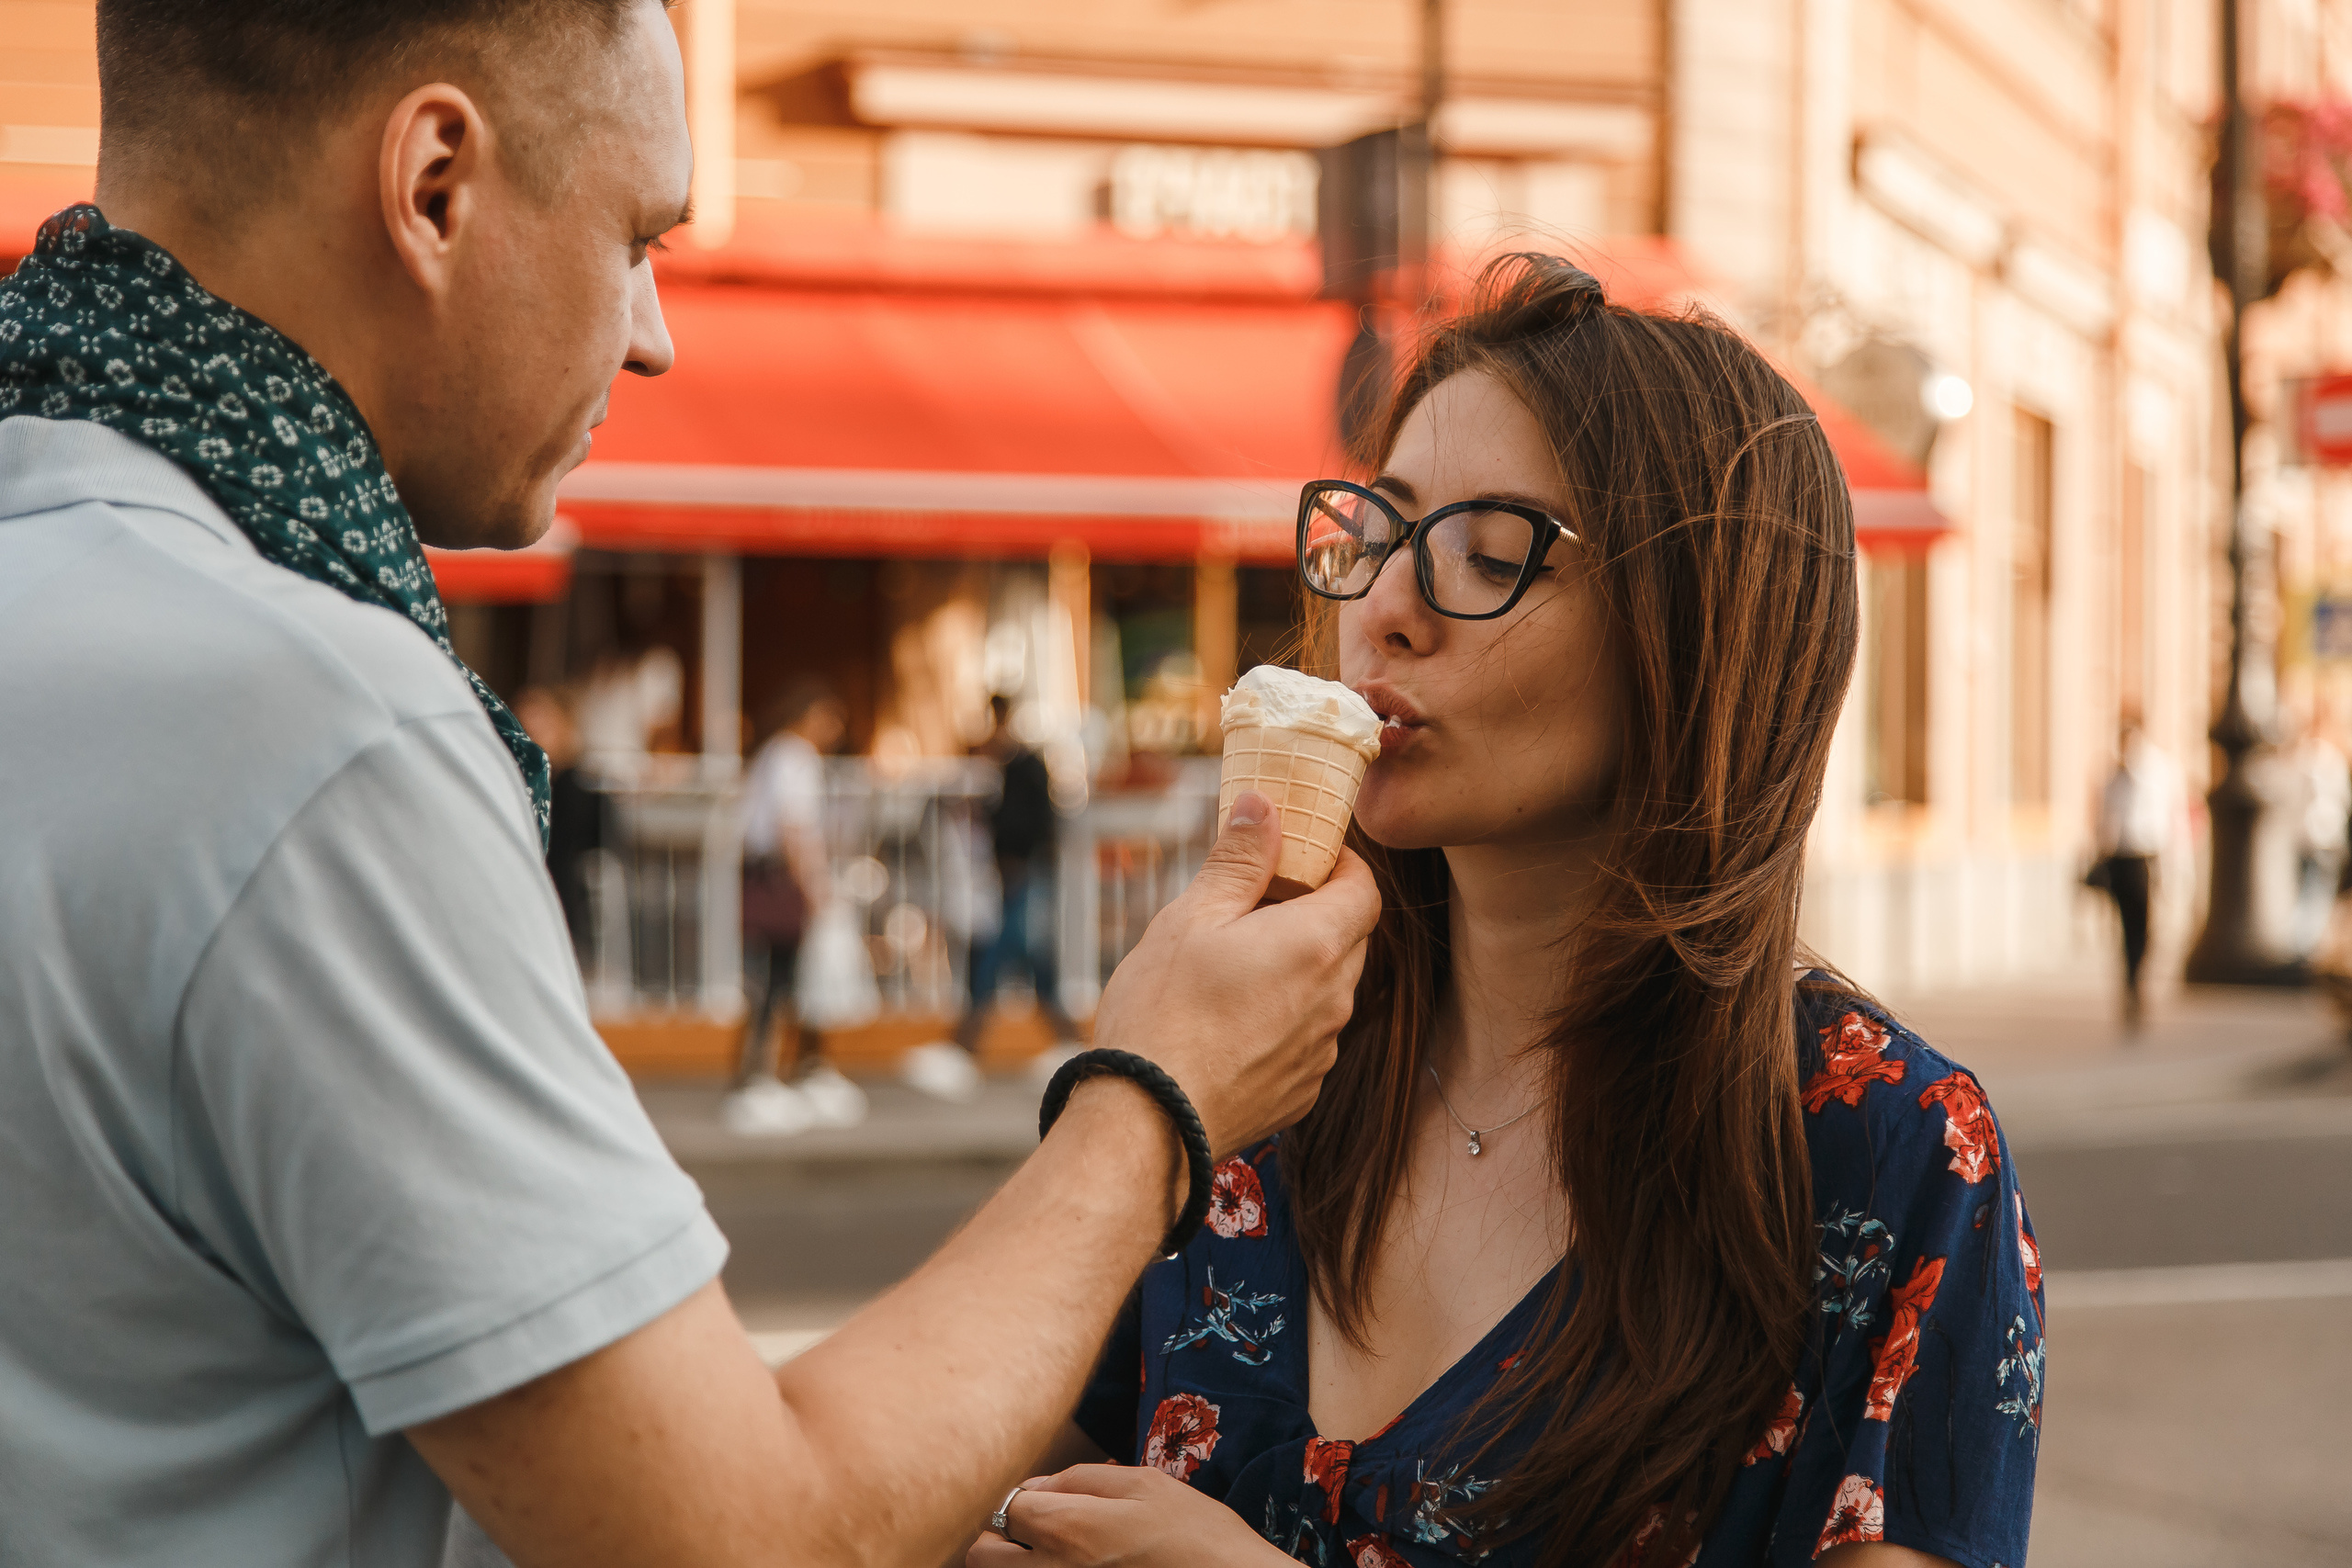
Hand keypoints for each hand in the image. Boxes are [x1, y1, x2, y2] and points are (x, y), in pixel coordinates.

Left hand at [967, 1465, 1288, 1567]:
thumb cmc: (1196, 1536)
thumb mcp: (1145, 1485)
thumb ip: (1081, 1479)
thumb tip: (1034, 1485)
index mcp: (1070, 1530)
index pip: (1006, 1505)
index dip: (1025, 1497)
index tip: (1048, 1502)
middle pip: (982, 1554)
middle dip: (1001, 1537)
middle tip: (1037, 1533)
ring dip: (1014, 1563)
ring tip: (1054, 1554)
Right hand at [1086, 790, 1378, 1159]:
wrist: (1148, 1121)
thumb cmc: (1163, 1012)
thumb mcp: (1192, 917)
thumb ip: (1239, 859)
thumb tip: (1266, 805)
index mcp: (1317, 945)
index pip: (1365, 888)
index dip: (1342, 865)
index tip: (1303, 858)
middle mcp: (1335, 999)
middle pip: (1351, 938)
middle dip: (1317, 913)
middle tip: (1258, 904)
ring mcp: (1323, 1051)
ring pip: (1329, 990)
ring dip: (1299, 968)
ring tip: (1234, 965)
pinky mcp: (1303, 1090)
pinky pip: (1309, 1038)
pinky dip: (1284, 1019)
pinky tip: (1230, 1021)